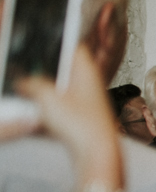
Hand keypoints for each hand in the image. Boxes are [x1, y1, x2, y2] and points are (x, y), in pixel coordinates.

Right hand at [7, 48, 121, 188]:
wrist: (97, 155)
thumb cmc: (82, 126)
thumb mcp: (47, 98)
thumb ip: (32, 84)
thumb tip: (22, 82)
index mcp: (86, 72)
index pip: (74, 47)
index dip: (58, 40)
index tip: (42, 36)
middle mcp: (89, 84)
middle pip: (64, 68)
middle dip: (44, 67)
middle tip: (25, 64)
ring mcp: (86, 102)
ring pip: (60, 88)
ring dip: (44, 88)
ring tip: (24, 86)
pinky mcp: (81, 118)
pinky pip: (60, 106)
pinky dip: (47, 106)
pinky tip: (35, 110)